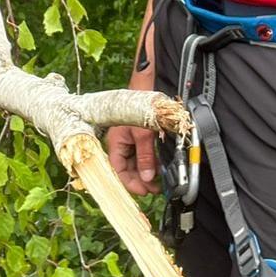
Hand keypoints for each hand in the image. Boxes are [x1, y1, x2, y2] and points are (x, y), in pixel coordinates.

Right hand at [106, 67, 161, 195]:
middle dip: (140, 180)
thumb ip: (145, 157)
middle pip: (127, 168)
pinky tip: (160, 165)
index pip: (118, 171)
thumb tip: (147, 177)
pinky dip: (151, 161)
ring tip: (160, 179)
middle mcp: (121, 144)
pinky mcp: (140, 136)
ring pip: (136, 162)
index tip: (144, 191)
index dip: (130, 183)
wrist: (145, 85)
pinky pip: (143, 153)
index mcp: (115, 144)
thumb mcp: (143, 134)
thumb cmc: (137, 106)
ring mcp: (130, 140)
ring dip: (147, 171)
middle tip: (155, 188)